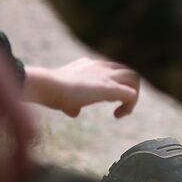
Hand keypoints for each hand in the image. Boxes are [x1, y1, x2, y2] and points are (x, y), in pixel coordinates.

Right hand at [22, 56, 140, 117]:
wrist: (48, 85)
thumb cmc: (51, 91)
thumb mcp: (63, 96)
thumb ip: (72, 103)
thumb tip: (74, 111)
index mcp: (91, 66)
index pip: (112, 69)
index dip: (116, 84)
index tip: (110, 100)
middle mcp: (102, 67)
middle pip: (127, 71)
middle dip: (129, 88)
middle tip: (120, 106)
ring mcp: (107, 76)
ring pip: (134, 77)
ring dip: (133, 95)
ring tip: (122, 112)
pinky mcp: (110, 88)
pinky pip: (131, 94)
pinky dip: (130, 104)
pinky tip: (118, 115)